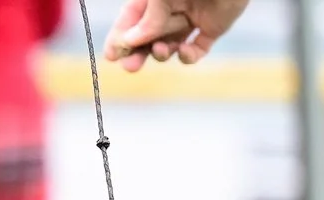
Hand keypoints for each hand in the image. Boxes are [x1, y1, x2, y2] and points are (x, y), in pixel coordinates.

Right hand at [106, 0, 249, 69]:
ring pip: (170, 44)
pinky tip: (184, 52)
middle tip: (130, 67)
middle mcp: (171, 7)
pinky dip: (189, 56)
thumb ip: (150, 18)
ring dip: (162, 52)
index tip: (111, 56)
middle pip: (148, 36)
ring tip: (161, 51)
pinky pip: (196, 49)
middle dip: (139, 52)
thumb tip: (131, 41)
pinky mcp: (212, 29)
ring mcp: (191, 18)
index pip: (131, 18)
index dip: (120, 37)